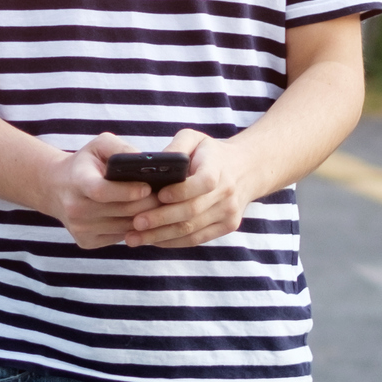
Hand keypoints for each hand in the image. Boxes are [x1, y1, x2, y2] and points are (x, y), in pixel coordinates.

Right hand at [45, 133, 162, 249]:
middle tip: (168, 196)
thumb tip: (146, 162)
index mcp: (77, 181)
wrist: (57, 188)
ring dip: (147, 218)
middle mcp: (75, 208)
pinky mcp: (86, 241)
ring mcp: (80, 228)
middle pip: (120, 211)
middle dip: (148, 204)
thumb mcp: (99, 146)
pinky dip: (136, 229)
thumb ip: (121, 149)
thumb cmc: (85, 163)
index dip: (127, 191)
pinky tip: (145, 217)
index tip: (148, 186)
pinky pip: (120, 237)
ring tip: (162, 206)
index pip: (101, 191)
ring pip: (125, 227)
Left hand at [124, 130, 258, 248]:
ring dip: (161, 236)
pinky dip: (173, 242)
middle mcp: (227, 193)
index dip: (180, 191)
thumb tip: (154, 162)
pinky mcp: (228, 226)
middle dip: (161, 219)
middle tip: (135, 223)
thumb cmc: (211, 154)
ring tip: (134, 238)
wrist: (247, 170)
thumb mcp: (195, 139)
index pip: (203, 182)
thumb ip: (176, 146)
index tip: (158, 195)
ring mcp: (229, 213)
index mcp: (219, 169)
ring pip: (191, 230)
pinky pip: (197, 239)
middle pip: (192, 211)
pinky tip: (153, 241)